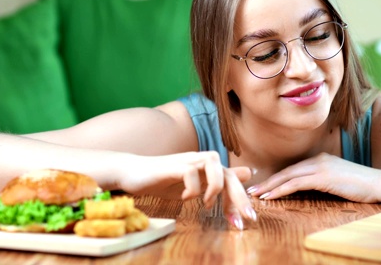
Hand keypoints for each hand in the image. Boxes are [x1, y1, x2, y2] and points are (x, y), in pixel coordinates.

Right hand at [117, 151, 256, 228]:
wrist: (132, 173)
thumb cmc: (163, 180)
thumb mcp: (195, 184)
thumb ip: (218, 181)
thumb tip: (248, 173)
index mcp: (207, 167)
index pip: (232, 178)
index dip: (241, 198)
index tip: (246, 220)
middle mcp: (199, 160)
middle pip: (227, 173)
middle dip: (238, 197)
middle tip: (243, 220)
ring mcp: (186, 161)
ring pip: (213, 162)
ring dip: (214, 187)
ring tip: (206, 204)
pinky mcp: (171, 166)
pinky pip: (189, 172)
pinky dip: (191, 189)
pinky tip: (184, 198)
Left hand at [246, 152, 378, 202]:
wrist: (378, 183)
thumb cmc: (360, 185)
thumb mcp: (338, 181)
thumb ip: (322, 181)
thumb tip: (307, 189)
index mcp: (320, 160)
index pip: (292, 169)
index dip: (276, 178)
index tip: (262, 186)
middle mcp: (317, 160)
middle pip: (286, 171)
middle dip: (267, 181)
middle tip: (252, 190)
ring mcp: (320, 167)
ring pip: (287, 176)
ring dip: (270, 186)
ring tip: (257, 195)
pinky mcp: (323, 176)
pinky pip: (296, 183)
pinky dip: (281, 190)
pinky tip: (272, 196)